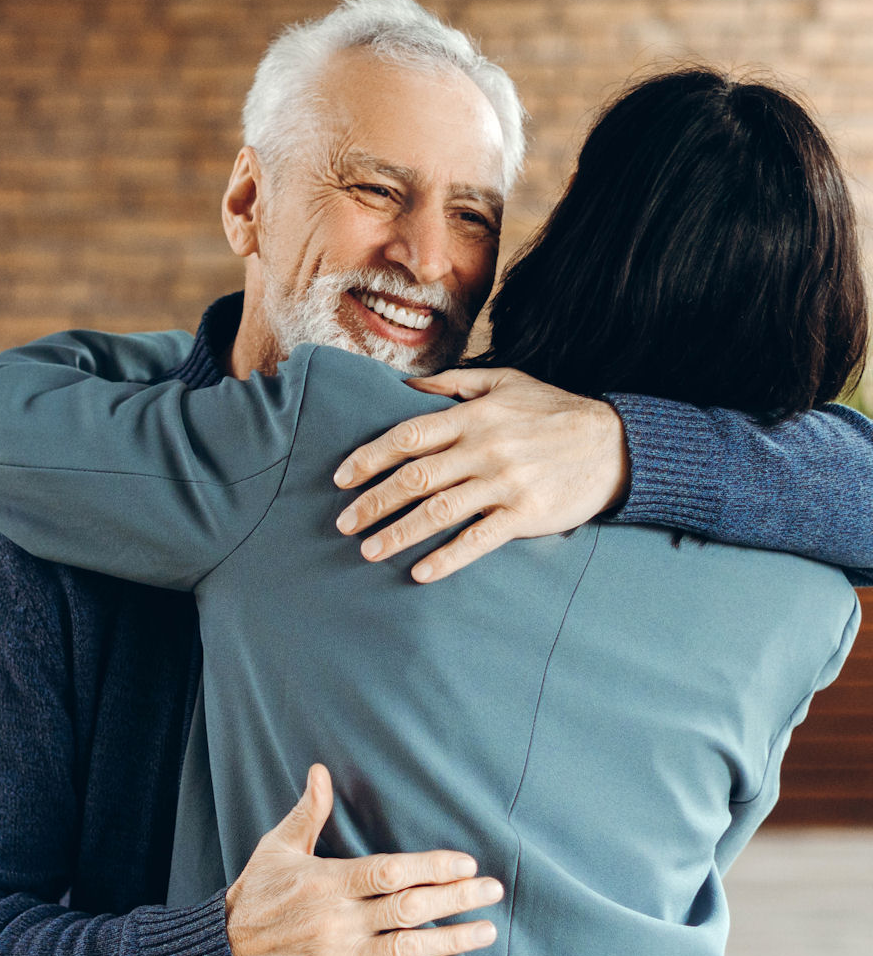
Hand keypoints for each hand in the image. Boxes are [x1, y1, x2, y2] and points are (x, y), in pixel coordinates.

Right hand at [225, 764, 503, 955]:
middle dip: (457, 899)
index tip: (465, 863)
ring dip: (454, 940)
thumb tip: (321, 770)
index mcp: (327, 883)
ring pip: (409, 949)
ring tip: (486, 930)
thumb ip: (308, 812)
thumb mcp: (277, 848)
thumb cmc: (256, 897)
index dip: (432, 868)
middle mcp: (339, 922)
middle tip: (493, 890)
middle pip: (410, 909)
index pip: (390, 872)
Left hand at [333, 367, 630, 581]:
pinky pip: (478, 540)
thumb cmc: (555, 412)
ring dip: (398, 533)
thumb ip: (455, 383)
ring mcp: (504, 483)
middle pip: (414, 477)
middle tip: (344, 523)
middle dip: (373, 502)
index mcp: (474, 416)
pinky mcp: (525, 514)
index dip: (369, 458)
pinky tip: (421, 573)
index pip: (408, 437)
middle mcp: (484, 449)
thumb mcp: (506, 382)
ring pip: (438, 511)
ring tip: (368, 551)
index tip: (342, 478)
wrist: (615, 444)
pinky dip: (447, 557)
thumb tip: (407, 386)